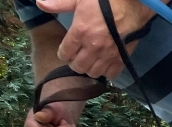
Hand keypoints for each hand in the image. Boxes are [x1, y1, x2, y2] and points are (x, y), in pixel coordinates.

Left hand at [36, 0, 155, 78]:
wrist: (132, 6)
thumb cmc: (104, 1)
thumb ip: (59, 4)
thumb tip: (39, 3)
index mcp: (80, 32)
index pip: (65, 52)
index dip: (62, 53)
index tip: (64, 51)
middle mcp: (92, 48)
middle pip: (78, 67)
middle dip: (74, 63)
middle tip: (76, 57)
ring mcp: (107, 55)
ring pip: (93, 72)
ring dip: (89, 69)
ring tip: (89, 62)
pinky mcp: (121, 59)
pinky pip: (111, 74)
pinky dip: (105, 72)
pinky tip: (104, 65)